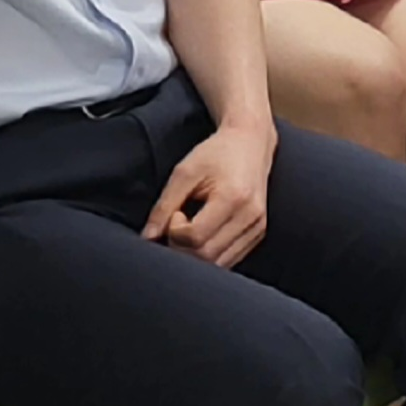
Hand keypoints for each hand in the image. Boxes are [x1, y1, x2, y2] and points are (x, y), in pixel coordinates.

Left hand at [143, 120, 274, 268]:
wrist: (251, 141)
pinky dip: (210, 256)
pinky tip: (204, 235)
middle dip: (182, 247)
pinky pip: (229, 260)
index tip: (175, 212)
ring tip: (191, 228)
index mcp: (234, 197)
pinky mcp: (258, 234)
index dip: (175, 231)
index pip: (195, 238)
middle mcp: (251, 216)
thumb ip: (163, 206)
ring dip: (195, 254)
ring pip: (217, 264)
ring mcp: (258, 227)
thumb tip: (147, 238)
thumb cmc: (217, 153)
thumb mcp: (185, 171)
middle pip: (206, 256)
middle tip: (179, 223)